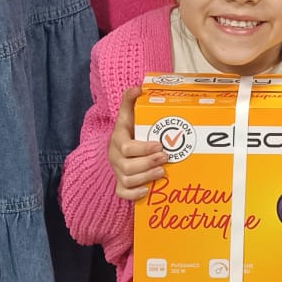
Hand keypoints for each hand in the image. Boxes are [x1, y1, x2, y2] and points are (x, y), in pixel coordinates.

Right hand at [109, 87, 167, 201]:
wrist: (119, 148)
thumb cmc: (129, 131)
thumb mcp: (128, 115)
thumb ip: (130, 101)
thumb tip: (139, 87)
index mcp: (118, 140)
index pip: (127, 147)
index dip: (144, 148)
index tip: (160, 145)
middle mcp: (116, 158)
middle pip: (128, 166)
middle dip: (148, 163)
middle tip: (166, 158)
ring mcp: (117, 173)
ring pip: (128, 180)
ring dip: (146, 177)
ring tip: (163, 172)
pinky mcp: (121, 185)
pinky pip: (122, 194)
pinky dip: (134, 194)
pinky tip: (148, 190)